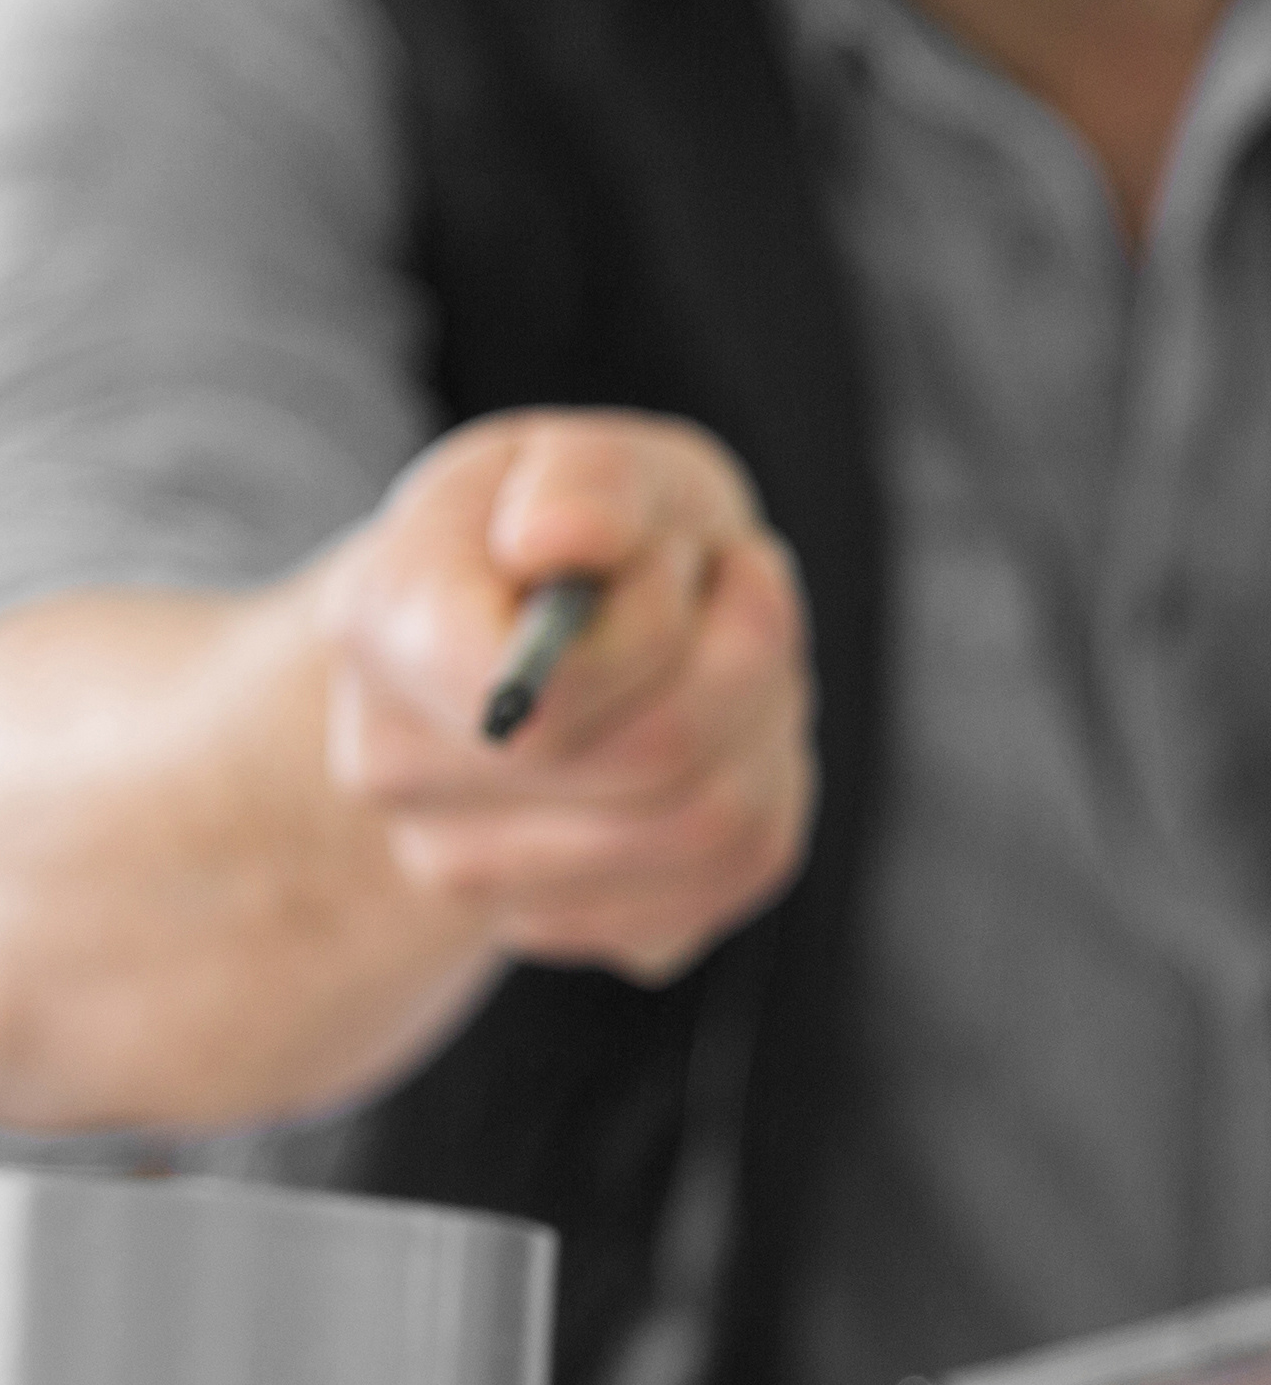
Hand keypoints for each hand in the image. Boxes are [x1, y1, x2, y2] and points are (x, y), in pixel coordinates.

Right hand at [315, 412, 810, 980]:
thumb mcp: (594, 458)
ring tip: (733, 651)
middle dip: (740, 652)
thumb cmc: (592, 526)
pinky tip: (727, 732)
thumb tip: (562, 538)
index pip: (530, 691)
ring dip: (766, 714)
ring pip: (710, 820)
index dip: (648, 617)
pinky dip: (773, 777)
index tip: (672, 553)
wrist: (568, 623)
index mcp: (383, 623)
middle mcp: (393, 769)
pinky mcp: (584, 926)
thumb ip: (585, 480)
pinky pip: (740, 865)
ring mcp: (472, 872)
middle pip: (652, 756)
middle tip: (728, 585)